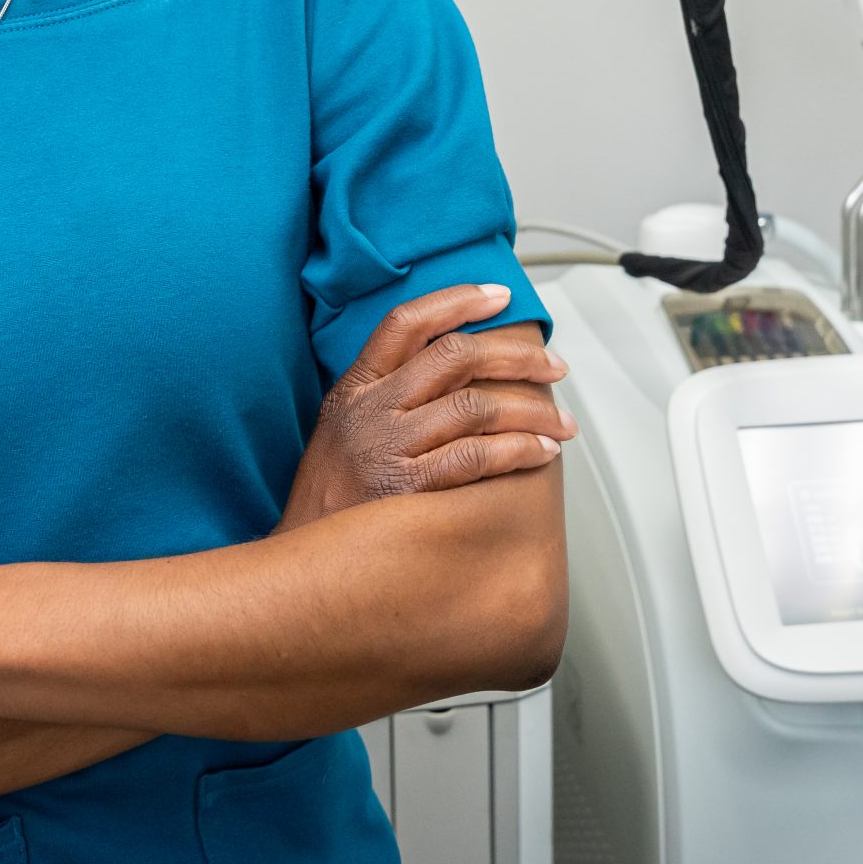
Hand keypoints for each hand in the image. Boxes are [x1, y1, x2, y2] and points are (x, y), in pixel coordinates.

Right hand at [279, 282, 572, 531]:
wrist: (302, 566)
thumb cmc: (331, 500)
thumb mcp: (340, 429)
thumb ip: (386, 394)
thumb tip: (455, 368)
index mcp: (355, 387)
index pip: (408, 323)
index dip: (458, 301)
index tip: (500, 297)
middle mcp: (371, 410)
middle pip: (454, 357)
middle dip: (517, 357)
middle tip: (554, 367)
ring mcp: (387, 448)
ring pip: (475, 406)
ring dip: (532, 410)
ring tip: (561, 421)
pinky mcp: (407, 490)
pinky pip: (476, 457)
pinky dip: (518, 450)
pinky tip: (541, 452)